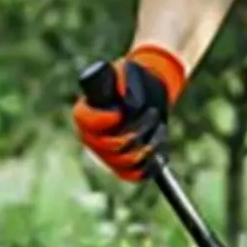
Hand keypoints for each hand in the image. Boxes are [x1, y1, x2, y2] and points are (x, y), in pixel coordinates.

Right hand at [72, 45, 187, 180]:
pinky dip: (149, 165)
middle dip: (137, 130)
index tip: (120, 112)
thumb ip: (125, 80)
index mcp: (86, 114)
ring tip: (160, 127)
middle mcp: (92, 138)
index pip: (86, 122)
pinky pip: (133, 175)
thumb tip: (130, 104)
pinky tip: (159, 149)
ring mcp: (107, 155)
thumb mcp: (129, 71)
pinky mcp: (123, 166)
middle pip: (110, 146)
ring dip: (148, 146)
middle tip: (153, 113)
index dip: (103, 120)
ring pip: (125, 161)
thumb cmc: (135, 81)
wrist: (150, 95)